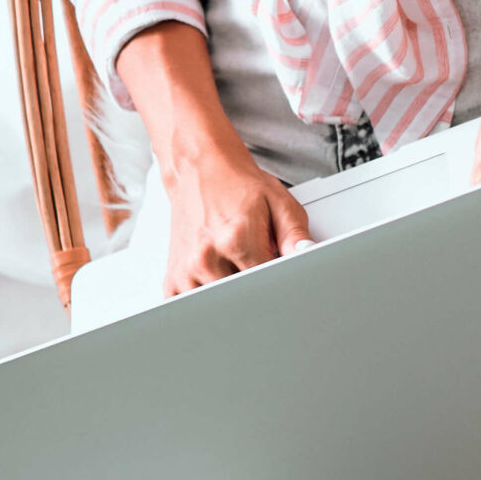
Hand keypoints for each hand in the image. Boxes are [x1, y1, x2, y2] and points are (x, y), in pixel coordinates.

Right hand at [163, 149, 312, 297]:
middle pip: (243, 298)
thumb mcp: (277, 201)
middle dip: (255, 288)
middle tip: (255, 263)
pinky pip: (194, 308)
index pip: (266, 284)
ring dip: (231, 294)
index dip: (277, 282)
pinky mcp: (173, 278)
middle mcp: (206, 256)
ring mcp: (187, 270)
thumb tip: (307, 256)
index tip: (278, 276)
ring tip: (234, 265)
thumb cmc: (236, 185)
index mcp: (235, 239)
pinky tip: (215, 276)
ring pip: (220, 306)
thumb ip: (295, 234)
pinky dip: (208, 300)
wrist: (200, 170)